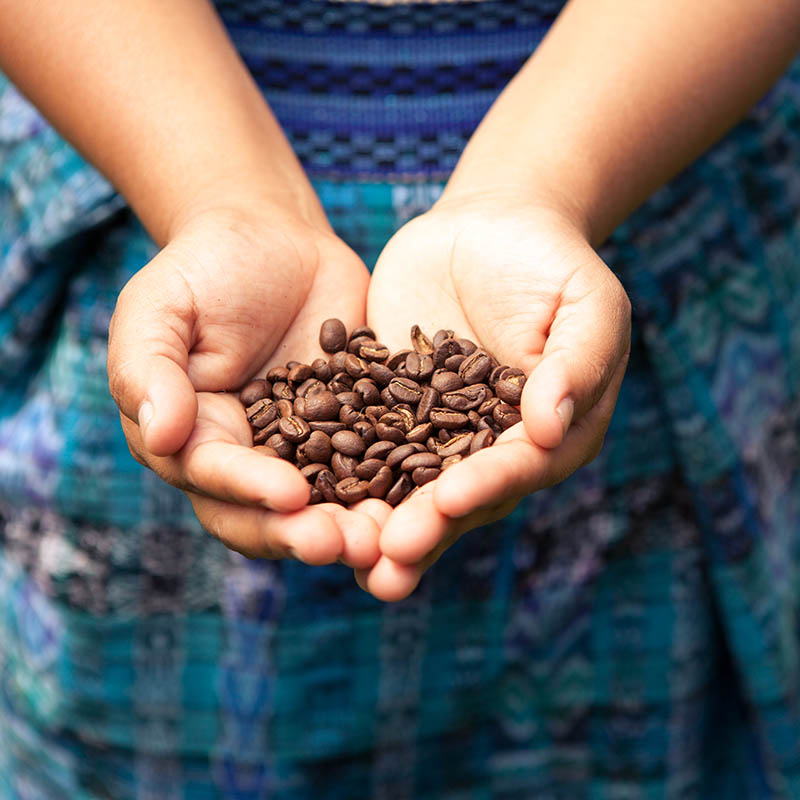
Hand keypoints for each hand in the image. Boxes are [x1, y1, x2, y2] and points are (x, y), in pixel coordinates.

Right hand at [107, 206, 382, 568]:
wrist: (272, 240)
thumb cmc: (203, 269)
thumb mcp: (159, 308)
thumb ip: (149, 369)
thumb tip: (159, 436)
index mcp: (195, 440)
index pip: (217, 478)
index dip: (251, 491)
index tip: (292, 496)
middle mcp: (251, 459)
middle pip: (272, 512)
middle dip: (307, 533)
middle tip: (349, 545)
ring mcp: (307, 448)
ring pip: (328, 502)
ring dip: (356, 525)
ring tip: (389, 538)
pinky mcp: (355, 427)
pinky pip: (378, 461)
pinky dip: (399, 483)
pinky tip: (429, 494)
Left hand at [359, 196, 630, 599]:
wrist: (489, 227)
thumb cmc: (550, 260)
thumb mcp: (584, 304)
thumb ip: (577, 363)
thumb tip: (551, 428)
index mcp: (547, 434)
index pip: (516, 469)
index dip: (483, 488)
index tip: (447, 503)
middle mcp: (489, 447)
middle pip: (457, 497)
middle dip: (423, 530)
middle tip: (386, 565)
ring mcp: (435, 433)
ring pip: (406, 485)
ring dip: (376, 524)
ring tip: (340, 557)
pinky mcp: (390, 409)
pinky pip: (362, 442)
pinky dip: (337, 470)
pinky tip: (301, 494)